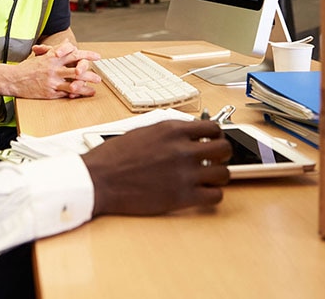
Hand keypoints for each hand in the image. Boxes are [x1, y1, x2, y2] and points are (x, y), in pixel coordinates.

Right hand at [8, 40, 100, 98]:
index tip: (96, 56)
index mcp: (52, 57)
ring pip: (74, 82)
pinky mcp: (50, 92)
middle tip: (98, 74)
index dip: (86, 54)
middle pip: (76, 67)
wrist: (13, 79)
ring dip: (87, 83)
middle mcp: (53, 68)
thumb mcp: (42, 55)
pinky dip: (77, 93)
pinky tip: (84, 93)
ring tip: (95, 85)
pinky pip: (66, 93)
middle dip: (90, 70)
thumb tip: (67, 42)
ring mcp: (52, 80)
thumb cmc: (27, 68)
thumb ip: (56, 49)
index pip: (73, 53)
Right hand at [81, 120, 231, 215]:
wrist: (99, 179)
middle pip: (224, 149)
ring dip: (217, 175)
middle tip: (213, 159)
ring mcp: (185, 174)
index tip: (213, 140)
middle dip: (221, 154)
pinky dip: (212, 195)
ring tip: (206, 177)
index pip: (212, 128)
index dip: (216, 135)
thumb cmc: (113, 157)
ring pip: (224, 174)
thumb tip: (186, 135)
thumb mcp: (142, 132)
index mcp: (171, 130)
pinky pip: (216, 196)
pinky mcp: (183, 197)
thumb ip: (168, 133)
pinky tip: (201, 193)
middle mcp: (182, 149)